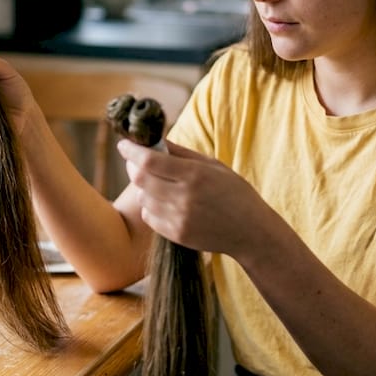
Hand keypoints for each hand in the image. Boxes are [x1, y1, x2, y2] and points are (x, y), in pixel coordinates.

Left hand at [117, 138, 273, 256]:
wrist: (250, 231)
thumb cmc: (234, 192)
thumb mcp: (213, 165)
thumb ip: (181, 153)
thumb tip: (154, 140)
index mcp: (194, 175)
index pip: (149, 161)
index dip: (131, 151)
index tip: (124, 144)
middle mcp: (184, 197)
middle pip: (140, 179)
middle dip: (132, 166)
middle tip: (135, 161)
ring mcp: (179, 219)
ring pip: (143, 199)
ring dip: (144, 188)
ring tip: (159, 183)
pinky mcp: (176, 235)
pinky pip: (149, 218)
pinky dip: (151, 207)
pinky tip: (165, 203)